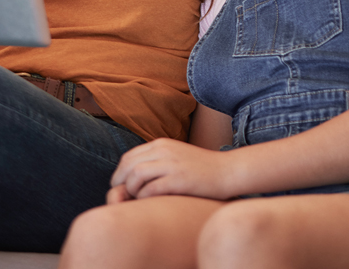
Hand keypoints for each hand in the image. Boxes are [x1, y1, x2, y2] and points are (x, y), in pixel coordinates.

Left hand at [110, 138, 233, 200]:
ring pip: (135, 175)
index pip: (128, 157)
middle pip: (128, 165)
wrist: (229, 171)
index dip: (120, 173)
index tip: (122, 187)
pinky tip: (150, 203)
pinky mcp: (180, 180)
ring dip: (132, 190)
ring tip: (138, 199)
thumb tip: (137, 174)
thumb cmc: (203, 169)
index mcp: (161, 144)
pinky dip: (144, 198)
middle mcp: (164, 150)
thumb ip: (158, 160)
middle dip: (121, 183)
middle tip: (124, 196)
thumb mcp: (177, 156)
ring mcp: (172, 164)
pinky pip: (151, 189)